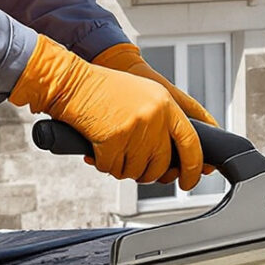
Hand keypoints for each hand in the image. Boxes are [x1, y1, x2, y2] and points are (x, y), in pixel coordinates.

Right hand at [10, 37, 204, 188]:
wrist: (72, 83)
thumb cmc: (103, 90)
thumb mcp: (143, 95)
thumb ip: (162, 120)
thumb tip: (172, 154)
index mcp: (165, 103)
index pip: (191, 143)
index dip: (192, 168)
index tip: (188, 181)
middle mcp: (154, 116)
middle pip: (160, 164)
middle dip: (148, 174)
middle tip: (136, 169)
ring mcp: (134, 129)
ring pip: (136, 171)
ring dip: (122, 168)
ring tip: (113, 150)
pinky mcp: (113, 140)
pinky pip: (112, 168)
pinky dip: (103, 164)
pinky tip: (98, 148)